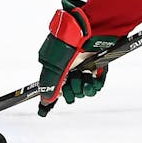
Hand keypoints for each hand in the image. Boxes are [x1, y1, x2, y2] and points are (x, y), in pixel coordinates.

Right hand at [37, 0, 119, 116]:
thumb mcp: (56, 65)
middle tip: (72, 81)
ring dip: (84, 87)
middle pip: (68, 93)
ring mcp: (83, 69)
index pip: (51, 88)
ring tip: (85, 77)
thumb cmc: (71, 42)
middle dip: (71, 91)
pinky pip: (96, 85)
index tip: (44, 112)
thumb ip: (51, 84)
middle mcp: (69, 70)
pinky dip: (95, 85)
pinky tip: (93, 79)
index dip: (50, 99)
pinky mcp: (97, 68)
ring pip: (83, 91)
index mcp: (56, 67)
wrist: (92, 30)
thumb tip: (44, 100)